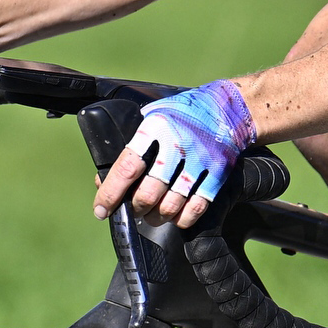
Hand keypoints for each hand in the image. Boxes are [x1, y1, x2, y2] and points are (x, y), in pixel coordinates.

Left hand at [93, 78, 257, 228]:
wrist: (226, 108)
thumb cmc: (182, 114)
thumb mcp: (151, 118)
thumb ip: (130, 148)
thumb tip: (103, 181)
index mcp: (155, 128)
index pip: (126, 168)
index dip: (110, 193)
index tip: (101, 210)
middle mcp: (177, 144)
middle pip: (148, 193)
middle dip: (136, 208)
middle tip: (134, 209)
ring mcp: (199, 160)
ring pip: (171, 205)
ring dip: (157, 217)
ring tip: (153, 215)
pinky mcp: (218, 172)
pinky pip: (196, 208)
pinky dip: (182, 219)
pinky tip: (176, 217)